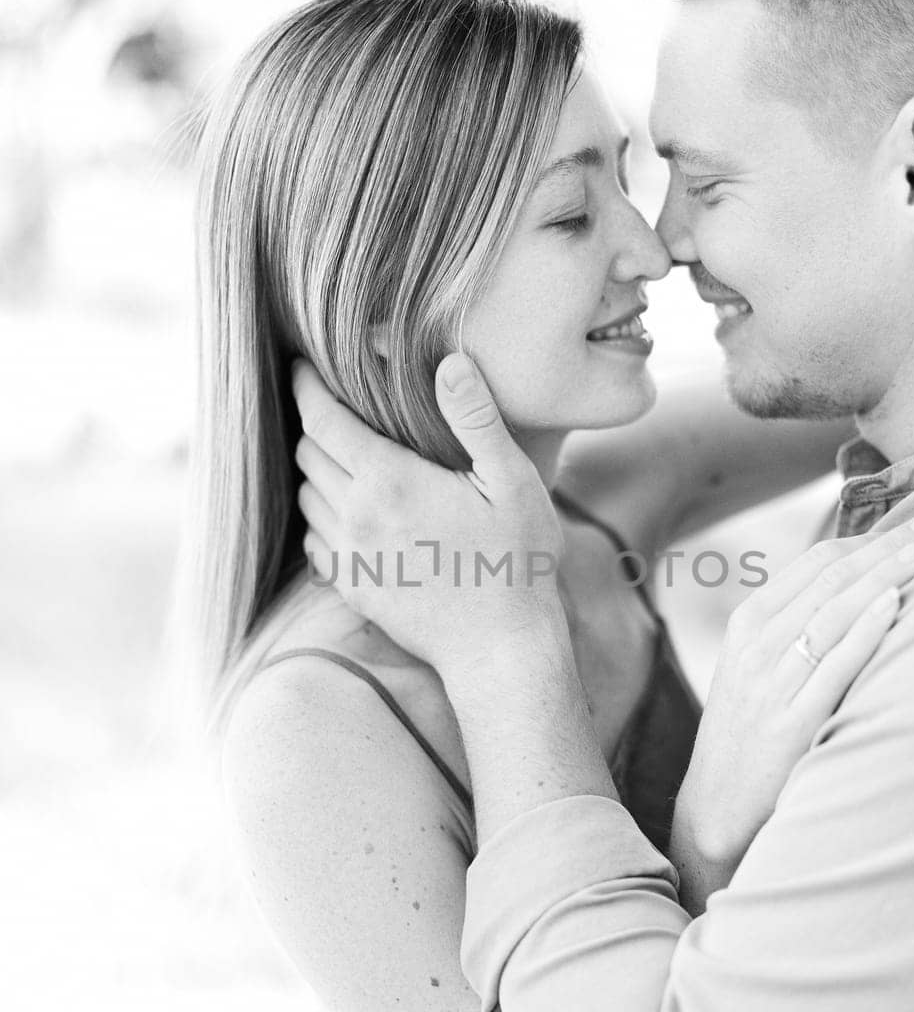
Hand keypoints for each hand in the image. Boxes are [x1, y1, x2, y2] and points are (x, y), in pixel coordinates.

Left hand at [291, 353, 565, 672]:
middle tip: (336, 410)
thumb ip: (477, 419)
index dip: (307, 386)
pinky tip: (352, 513)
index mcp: (389, 480)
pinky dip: (322, 517)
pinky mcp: (352, 587)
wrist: (499, 647)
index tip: (301, 366)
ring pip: (307, 496)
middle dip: (315, 425)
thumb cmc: (515, 562)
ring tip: (347, 459)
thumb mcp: (511, 482)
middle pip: (307, 453)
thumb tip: (450, 363)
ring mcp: (349, 556)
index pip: (322, 419)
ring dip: (318, 471)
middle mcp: (356, 516)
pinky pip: (315, 540)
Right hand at [674, 515, 913, 871]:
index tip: (913, 524)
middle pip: (833, 578)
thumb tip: (853, 585)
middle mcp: (757, 645)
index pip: (816, 562)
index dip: (869, 537)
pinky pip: (832, 665)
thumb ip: (792, 625)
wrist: (716, 805)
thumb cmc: (746, 733)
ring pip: (835, 611)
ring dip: (887, 575)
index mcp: (748, 623)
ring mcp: (771, 683)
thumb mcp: (754, 667)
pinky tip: (892, 604)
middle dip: (890, 545)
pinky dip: (864, 630)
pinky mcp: (790, 723)